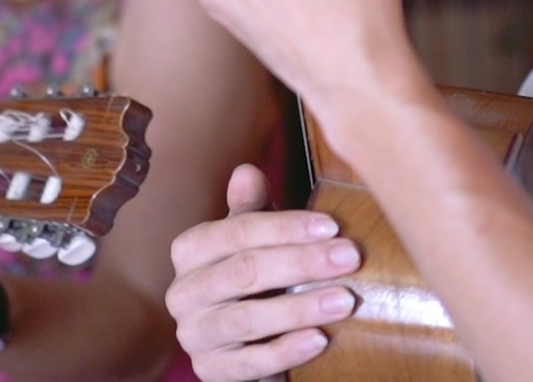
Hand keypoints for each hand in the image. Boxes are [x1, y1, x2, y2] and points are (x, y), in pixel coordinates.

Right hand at [166, 165, 361, 381]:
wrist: (244, 342)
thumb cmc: (253, 279)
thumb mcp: (251, 240)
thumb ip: (250, 208)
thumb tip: (246, 171)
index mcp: (190, 250)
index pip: (236, 232)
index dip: (285, 227)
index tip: (332, 226)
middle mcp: (183, 292)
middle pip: (244, 272)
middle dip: (301, 263)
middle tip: (349, 258)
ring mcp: (194, 335)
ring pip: (246, 319)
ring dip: (300, 309)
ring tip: (344, 300)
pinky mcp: (210, 370)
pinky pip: (249, 364)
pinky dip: (286, 351)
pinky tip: (320, 339)